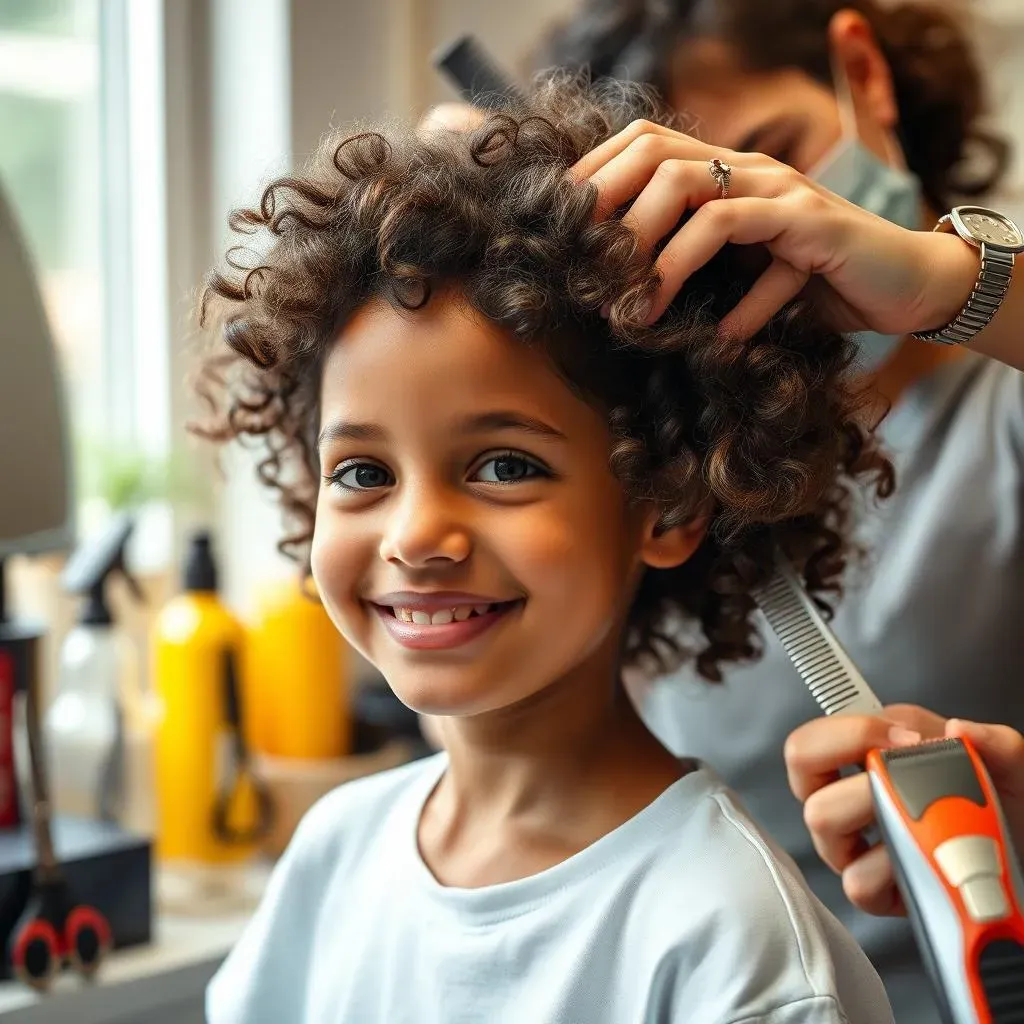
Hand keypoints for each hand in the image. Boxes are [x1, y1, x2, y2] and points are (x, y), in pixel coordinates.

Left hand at [570, 120, 978, 340]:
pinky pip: (747, 238)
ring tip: (636, 312)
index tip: (561, 228)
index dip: (596, 175)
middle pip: (656, 155)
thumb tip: (616, 293)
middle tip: (590, 276)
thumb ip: (690, 266)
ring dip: (654, 257)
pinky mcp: (812, 223)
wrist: (903, 285)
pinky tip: (721, 337)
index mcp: (723, 171)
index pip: (644, 142)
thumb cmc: (810, 284)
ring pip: (692, 191)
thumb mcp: (738, 272)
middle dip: (612, 213)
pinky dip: (727, 295)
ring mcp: (779, 190)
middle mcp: (746, 169)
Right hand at [785, 705, 1023, 916]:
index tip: (909, 741)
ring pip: (823, 818)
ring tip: (925, 823)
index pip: (815, 734)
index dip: (852, 732)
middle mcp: (845, 795)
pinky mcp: (869, 889)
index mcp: (863, 755)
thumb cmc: (998, 805)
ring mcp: (850, 843)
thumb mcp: (1006, 761)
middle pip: (801, 766)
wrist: (1017, 850)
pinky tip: (925, 862)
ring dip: (880, 813)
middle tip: (906, 782)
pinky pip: (857, 878)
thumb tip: (957, 730)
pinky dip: (894, 868)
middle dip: (858, 766)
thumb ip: (992, 738)